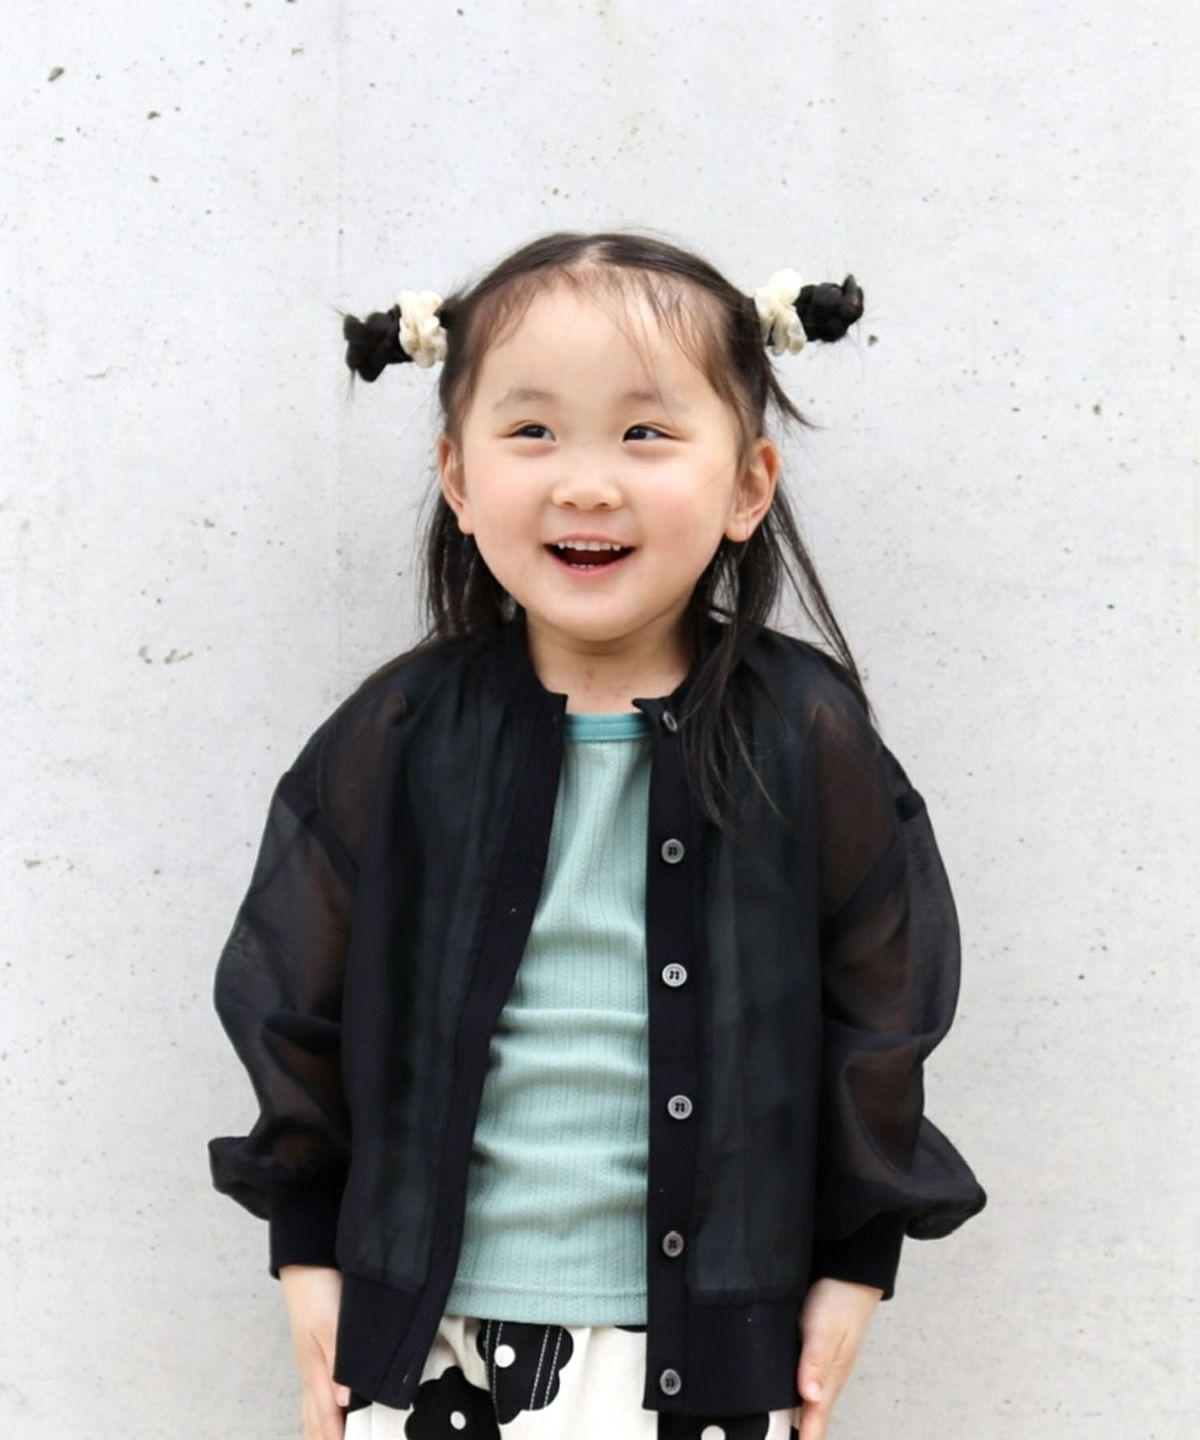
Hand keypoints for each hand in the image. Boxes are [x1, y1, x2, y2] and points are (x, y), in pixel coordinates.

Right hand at [279, 1264, 351, 1439]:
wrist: (306, 1267)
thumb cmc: (318, 1292)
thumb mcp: (331, 1324)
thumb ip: (338, 1362)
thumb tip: (344, 1402)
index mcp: (316, 1371)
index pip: (326, 1418)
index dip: (337, 1439)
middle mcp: (310, 1375)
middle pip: (316, 1422)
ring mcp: (309, 1368)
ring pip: (312, 1413)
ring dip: (321, 1432)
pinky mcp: (313, 1358)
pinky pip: (313, 1400)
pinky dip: (317, 1418)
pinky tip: (326, 1419)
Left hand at [795, 1277, 882, 1439]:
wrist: (848, 1273)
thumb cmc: (838, 1300)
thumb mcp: (825, 1329)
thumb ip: (816, 1361)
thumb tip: (811, 1398)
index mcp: (831, 1379)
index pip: (816, 1420)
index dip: (806, 1439)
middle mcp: (826, 1379)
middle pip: (812, 1418)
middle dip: (800, 1435)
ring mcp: (821, 1367)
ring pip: (807, 1403)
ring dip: (795, 1421)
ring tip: (780, 1434)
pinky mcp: (812, 1354)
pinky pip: (802, 1385)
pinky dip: (793, 1400)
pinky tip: (781, 1403)